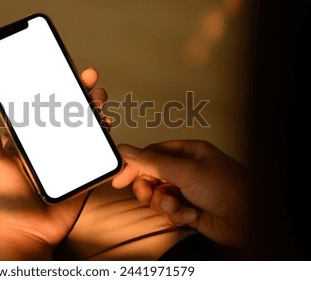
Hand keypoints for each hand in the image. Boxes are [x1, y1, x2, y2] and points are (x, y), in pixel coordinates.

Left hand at [0, 67, 107, 259]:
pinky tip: (106, 125)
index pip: (47, 105)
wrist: (23, 229)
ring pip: (88, 127)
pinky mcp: (84, 171)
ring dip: (96, 109)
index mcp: (33, 136)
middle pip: (72, 111)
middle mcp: (54, 142)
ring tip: (99, 98)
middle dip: (82, 92)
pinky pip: (99, 151)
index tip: (63, 67)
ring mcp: (71, 155)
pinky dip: (106, 137)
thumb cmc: (2, 194)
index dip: (56, 86)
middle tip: (89, 77)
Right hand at [112, 141, 250, 246]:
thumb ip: (152, 161)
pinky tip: (190, 217)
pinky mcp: (188, 209)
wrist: (251, 222)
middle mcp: (186, 169)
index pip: (151, 154)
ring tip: (178, 207)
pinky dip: (176, 215)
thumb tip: (126, 149)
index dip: (134, 166)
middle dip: (149, 189)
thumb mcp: (186, 171)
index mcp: (187, 152)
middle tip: (151, 195)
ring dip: (164, 205)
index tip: (119, 180)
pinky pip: (168, 211)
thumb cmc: (229, 189)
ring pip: (157, 196)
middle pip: (150, 176)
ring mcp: (186, 190)